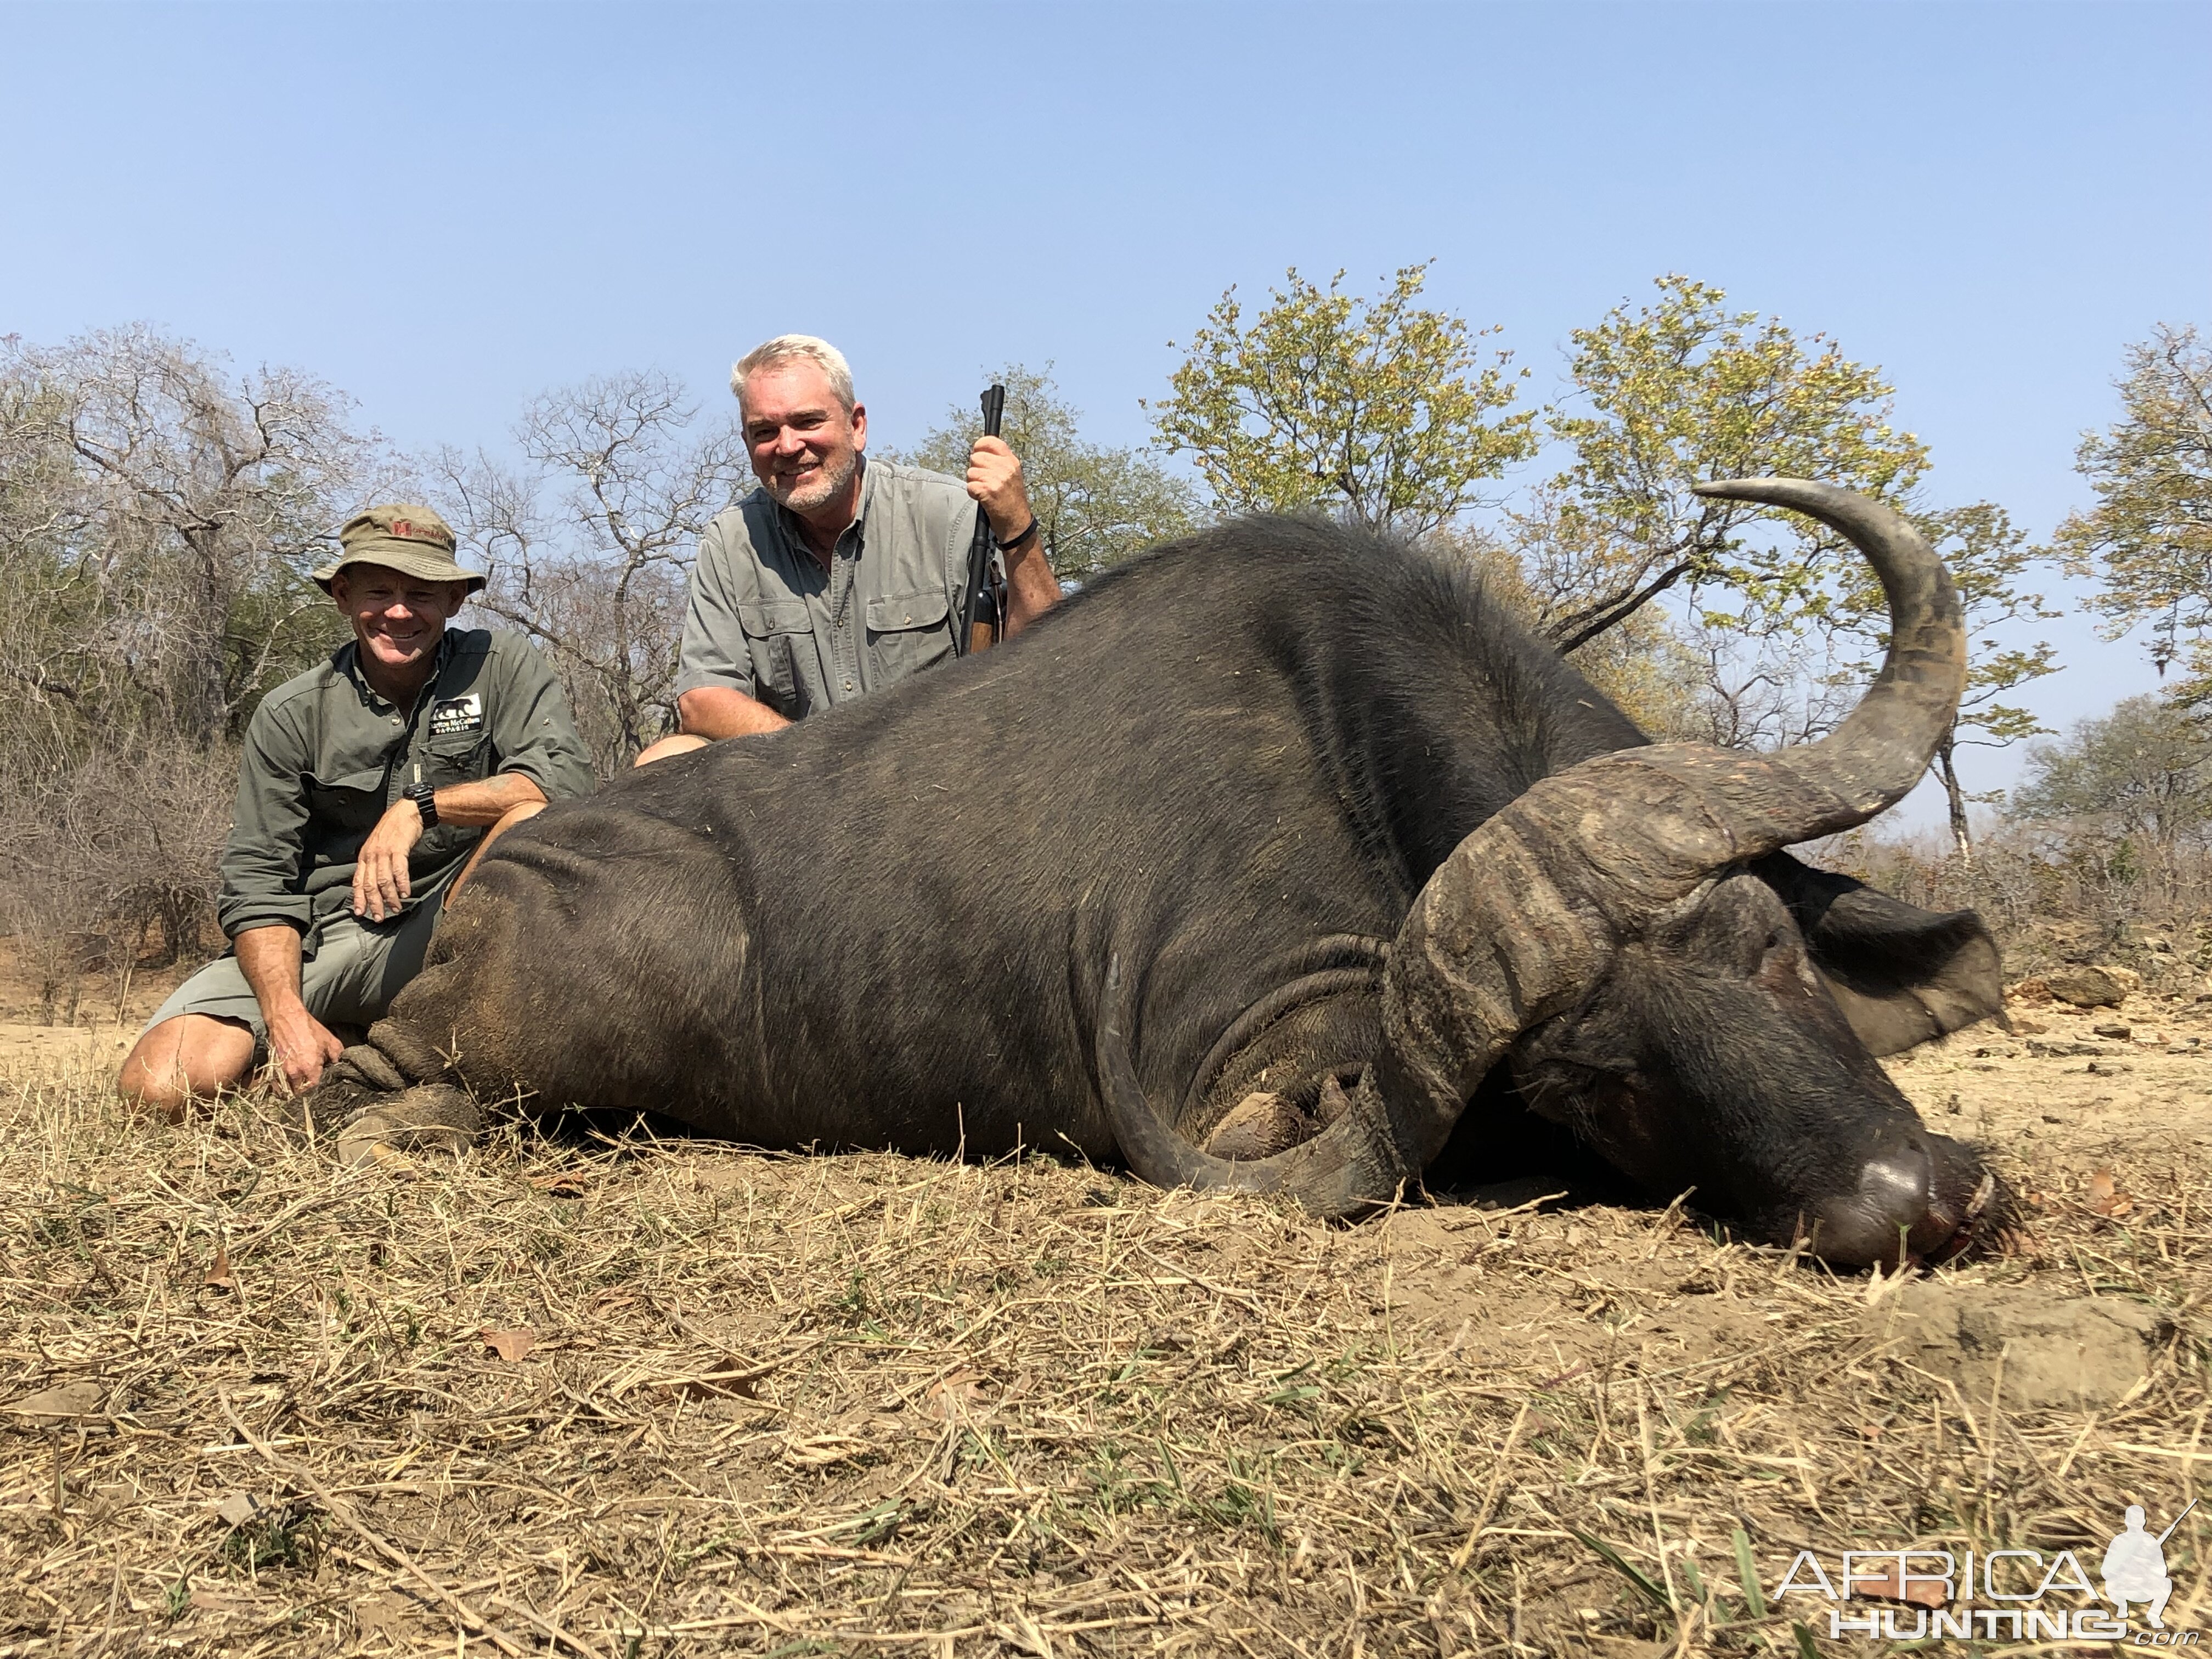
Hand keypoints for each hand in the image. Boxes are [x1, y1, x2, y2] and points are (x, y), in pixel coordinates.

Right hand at [264, 1003, 344, 1093]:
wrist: (286, 1017)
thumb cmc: (309, 1028)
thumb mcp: (330, 1041)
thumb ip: (337, 1057)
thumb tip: (340, 1068)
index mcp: (309, 1067)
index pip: (315, 1088)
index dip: (320, 1089)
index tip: (323, 1088)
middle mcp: (294, 1072)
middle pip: (300, 1092)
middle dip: (306, 1093)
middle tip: (312, 1090)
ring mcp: (281, 1070)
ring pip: (287, 1089)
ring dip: (293, 1091)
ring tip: (300, 1088)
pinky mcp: (273, 1066)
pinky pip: (277, 1083)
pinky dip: (282, 1086)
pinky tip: (288, 1083)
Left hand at [353, 799, 423, 921]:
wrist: (407, 811)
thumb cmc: (394, 830)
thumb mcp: (378, 846)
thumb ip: (375, 863)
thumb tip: (375, 883)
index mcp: (365, 856)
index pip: (358, 881)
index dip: (359, 898)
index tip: (360, 913)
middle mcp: (371, 856)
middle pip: (370, 884)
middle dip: (374, 903)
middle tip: (379, 917)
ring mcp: (384, 852)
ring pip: (383, 880)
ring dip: (389, 897)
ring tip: (396, 908)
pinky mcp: (398, 849)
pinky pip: (399, 870)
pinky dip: (402, 883)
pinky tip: (405, 892)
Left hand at [966, 436, 1032, 539]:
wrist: (1017, 523)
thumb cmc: (1012, 500)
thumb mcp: (1012, 475)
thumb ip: (998, 461)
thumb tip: (978, 451)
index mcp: (1011, 461)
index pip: (990, 441)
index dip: (979, 447)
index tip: (978, 453)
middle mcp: (1006, 468)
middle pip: (976, 457)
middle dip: (975, 469)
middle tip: (984, 481)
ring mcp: (998, 479)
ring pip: (971, 472)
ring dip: (973, 483)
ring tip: (984, 491)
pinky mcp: (989, 491)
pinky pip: (970, 486)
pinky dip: (972, 494)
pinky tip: (982, 498)